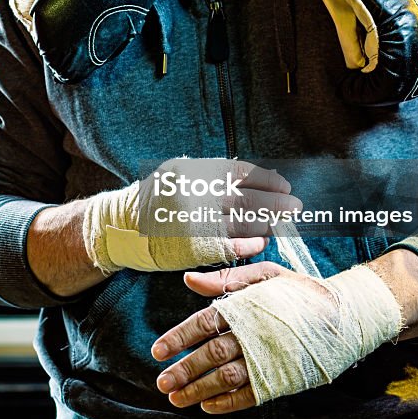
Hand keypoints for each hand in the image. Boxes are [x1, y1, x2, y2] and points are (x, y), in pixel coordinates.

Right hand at [82, 159, 300, 272]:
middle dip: (275, 202)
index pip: (240, 172)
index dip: (266, 179)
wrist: (121, 227)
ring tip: (280, 224)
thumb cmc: (157, 199)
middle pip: (247, 198)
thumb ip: (214, 176)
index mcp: (193, 172)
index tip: (283, 185)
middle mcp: (194, 194)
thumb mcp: (181, 175)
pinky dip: (248, 243)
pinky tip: (259, 242)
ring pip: (242, 222)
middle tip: (295, 206)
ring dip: (266, 223)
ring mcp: (193, 221)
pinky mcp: (192, 246)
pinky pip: (229, 246)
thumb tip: (262, 175)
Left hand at [151, 261, 402, 412]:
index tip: (158, 351)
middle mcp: (253, 335)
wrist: (345, 314)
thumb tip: (188, 280)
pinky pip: (250, 395)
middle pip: (211, 355)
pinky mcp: (281, 378)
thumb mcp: (264, 274)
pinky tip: (209, 407)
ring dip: (199, 390)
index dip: (179, 337)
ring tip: (177, 399)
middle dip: (184, 370)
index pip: (203, 323)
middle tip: (162, 382)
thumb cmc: (300, 291)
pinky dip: (228, 403)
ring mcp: (267, 359)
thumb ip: (225, 279)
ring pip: (226, 378)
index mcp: (245, 307)